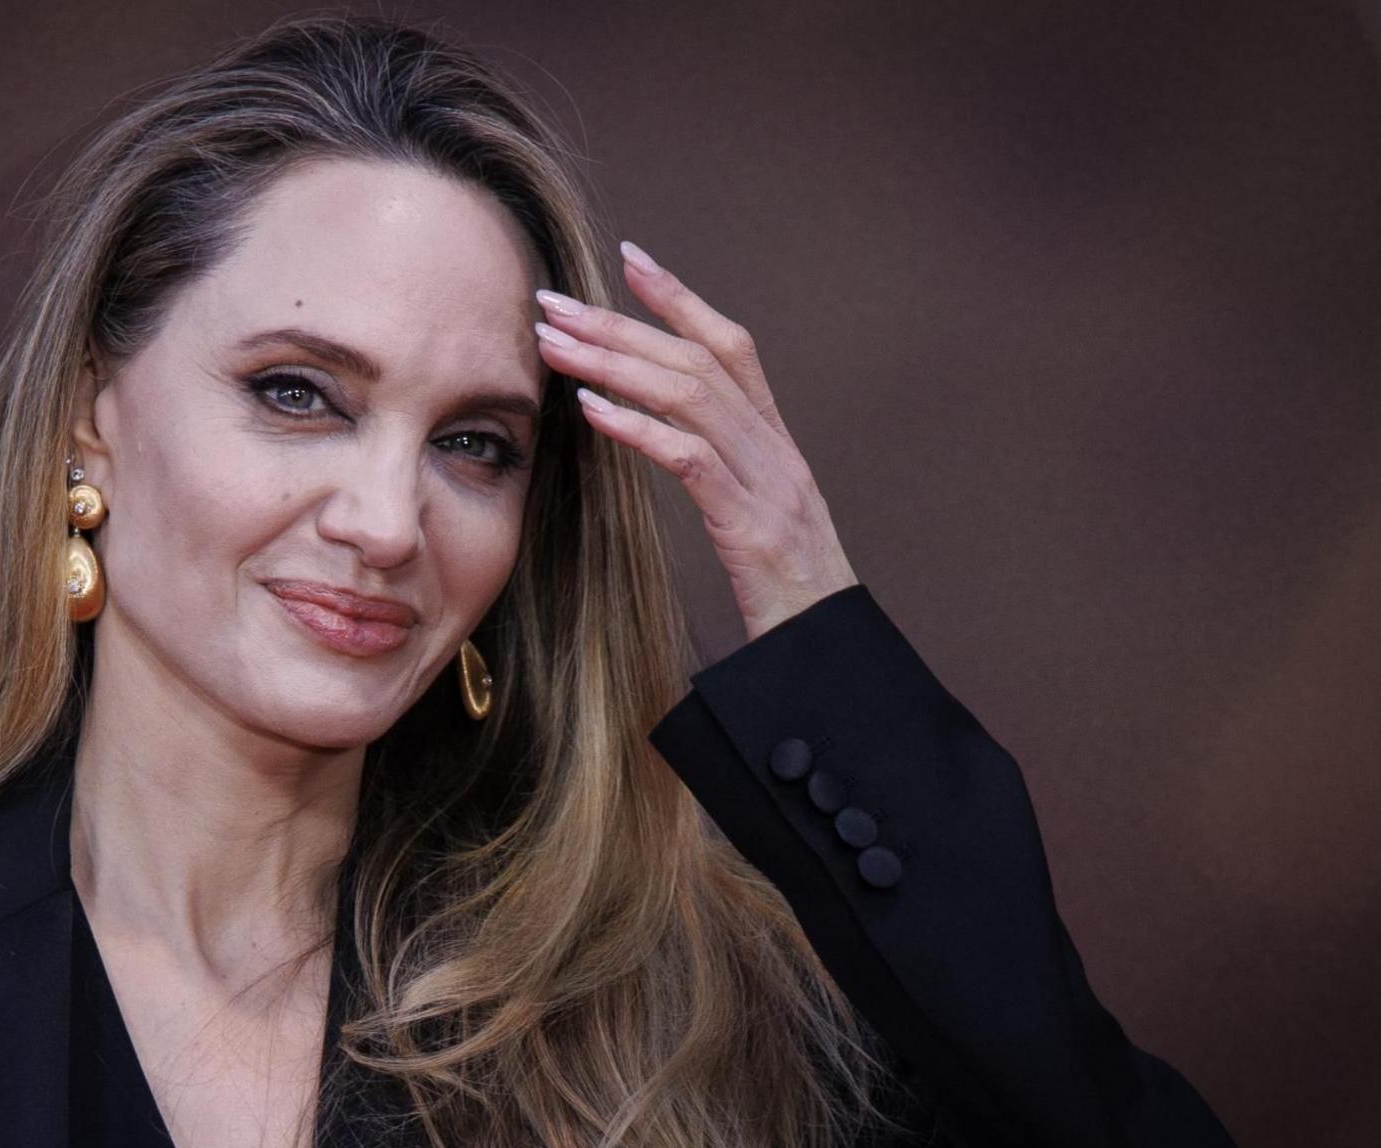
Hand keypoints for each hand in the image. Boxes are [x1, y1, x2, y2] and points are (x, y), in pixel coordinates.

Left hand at [533, 240, 858, 643]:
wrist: (827, 657)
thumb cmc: (784, 595)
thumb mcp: (753, 519)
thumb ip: (718, 470)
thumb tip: (658, 432)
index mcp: (776, 444)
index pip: (731, 347)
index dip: (681, 298)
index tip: (629, 256)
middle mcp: (777, 452)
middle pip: (697, 361)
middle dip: (621, 323)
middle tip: (552, 301)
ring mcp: (769, 487)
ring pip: (691, 397)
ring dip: (614, 363)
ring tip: (553, 344)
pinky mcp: (752, 530)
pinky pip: (692, 461)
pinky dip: (638, 427)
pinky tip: (590, 409)